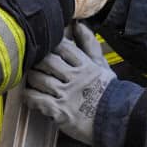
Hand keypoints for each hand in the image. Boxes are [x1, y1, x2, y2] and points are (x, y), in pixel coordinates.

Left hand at [24, 25, 113, 143]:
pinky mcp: (60, 111)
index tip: (45, 47)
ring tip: (31, 80)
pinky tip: (29, 97)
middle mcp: (75, 78)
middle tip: (32, 63)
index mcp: (86, 66)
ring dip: (31, 79)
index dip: (50, 45)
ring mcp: (66, 95)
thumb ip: (90, 45)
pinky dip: (29, 97)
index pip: (63, 47)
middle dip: (37, 61)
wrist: (117, 121)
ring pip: (38, 79)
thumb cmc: (110, 94)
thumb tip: (79, 25)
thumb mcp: (102, 66)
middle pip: (46, 61)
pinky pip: (36, 100)